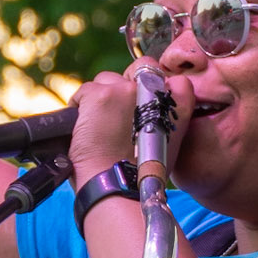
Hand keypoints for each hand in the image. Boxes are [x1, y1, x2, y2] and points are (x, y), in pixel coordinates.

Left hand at [68, 66, 194, 185]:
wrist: (117, 186)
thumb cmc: (139, 175)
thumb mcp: (166, 145)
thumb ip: (162, 119)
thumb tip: (143, 109)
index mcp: (177, 104)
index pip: (170, 78)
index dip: (154, 86)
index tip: (142, 104)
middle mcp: (154, 90)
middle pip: (137, 70)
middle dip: (125, 86)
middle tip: (115, 114)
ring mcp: (126, 89)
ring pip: (107, 80)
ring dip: (101, 97)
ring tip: (97, 126)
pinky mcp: (99, 94)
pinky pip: (84, 91)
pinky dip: (79, 106)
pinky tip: (82, 129)